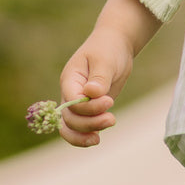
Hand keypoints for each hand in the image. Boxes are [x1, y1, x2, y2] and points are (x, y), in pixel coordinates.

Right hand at [57, 27, 133, 147]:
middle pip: (70, 118)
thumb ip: (99, 78)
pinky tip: (98, 138)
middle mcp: (70, 93)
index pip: (71, 102)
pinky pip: (82, 127)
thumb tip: (91, 93)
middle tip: (112, 119)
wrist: (115, 45)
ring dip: (87, 132)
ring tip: (108, 126)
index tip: (109, 101)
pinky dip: (87, 135)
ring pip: (72, 127)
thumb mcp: (105, 60)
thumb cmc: (108, 49)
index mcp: (69, 80)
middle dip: (89, 123)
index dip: (88, 108)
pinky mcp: (89, 109)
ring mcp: (78, 103)